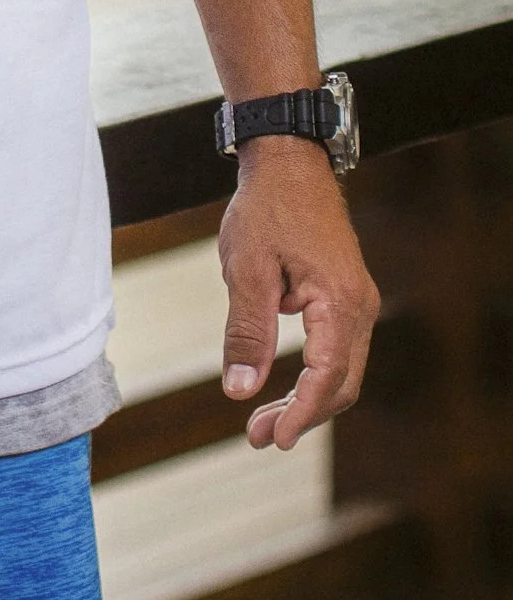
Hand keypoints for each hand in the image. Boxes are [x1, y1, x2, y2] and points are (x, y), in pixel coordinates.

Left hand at [218, 138, 379, 450]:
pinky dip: (313, 374)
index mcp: (339, 301)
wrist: (288, 160)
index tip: (273, 438)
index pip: (327, 377)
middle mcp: (360, 306)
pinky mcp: (347, 295)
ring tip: (264, 421)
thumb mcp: (247, 269)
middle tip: (258, 437)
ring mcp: (358, 301)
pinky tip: (283, 385)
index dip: (301, 413)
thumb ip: (246, 332)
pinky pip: (337, 349)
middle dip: (301, 415)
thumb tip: (239, 390)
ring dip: (307, 398)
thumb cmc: (266, 208)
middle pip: (340, 383)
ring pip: (340, 370)